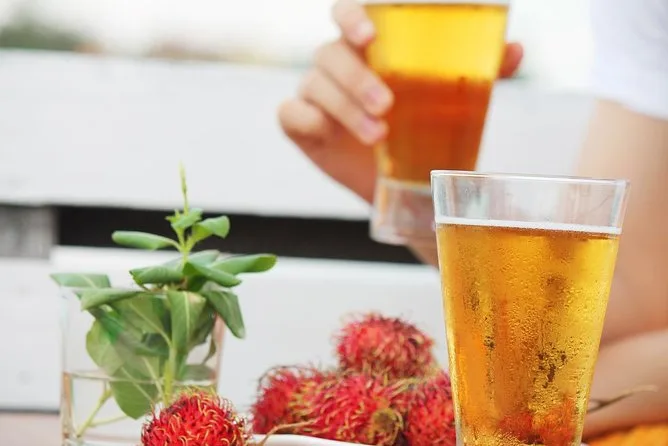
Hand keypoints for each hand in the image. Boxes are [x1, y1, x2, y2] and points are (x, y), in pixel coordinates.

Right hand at [278, 0, 523, 203]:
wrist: (405, 183)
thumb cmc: (424, 129)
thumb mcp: (453, 101)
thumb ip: (478, 72)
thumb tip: (514, 50)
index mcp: (367, 50)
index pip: (347, 15)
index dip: (351, 17)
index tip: (370, 36)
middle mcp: (337, 66)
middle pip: (330, 54)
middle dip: (357, 79)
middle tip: (388, 107)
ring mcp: (315, 95)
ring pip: (315, 85)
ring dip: (345, 109)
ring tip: (379, 137)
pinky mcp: (302, 126)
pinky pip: (290, 114)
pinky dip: (306, 120)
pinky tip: (326, 134)